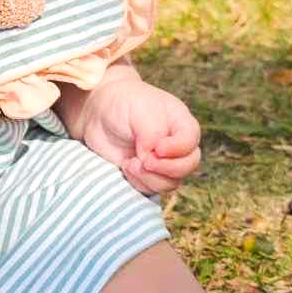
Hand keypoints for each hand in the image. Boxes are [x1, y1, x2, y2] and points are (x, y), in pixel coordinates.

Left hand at [76, 73, 201, 195]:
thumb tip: (152, 157)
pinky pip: (152, 189)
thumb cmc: (124, 103)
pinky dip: (139, 182)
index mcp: (181, 123)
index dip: (178, 149)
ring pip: (171, 182)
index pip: (191, 142)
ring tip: (131, 163)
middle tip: (144, 161)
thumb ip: (152, 134)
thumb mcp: (141, 111)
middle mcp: (177, 145)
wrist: (100, 112)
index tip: (158, 148)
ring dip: (150, 178)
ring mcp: (163, 162)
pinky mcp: (147, 175)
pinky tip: (126, 166)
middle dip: (166, 168)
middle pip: (188, 166)